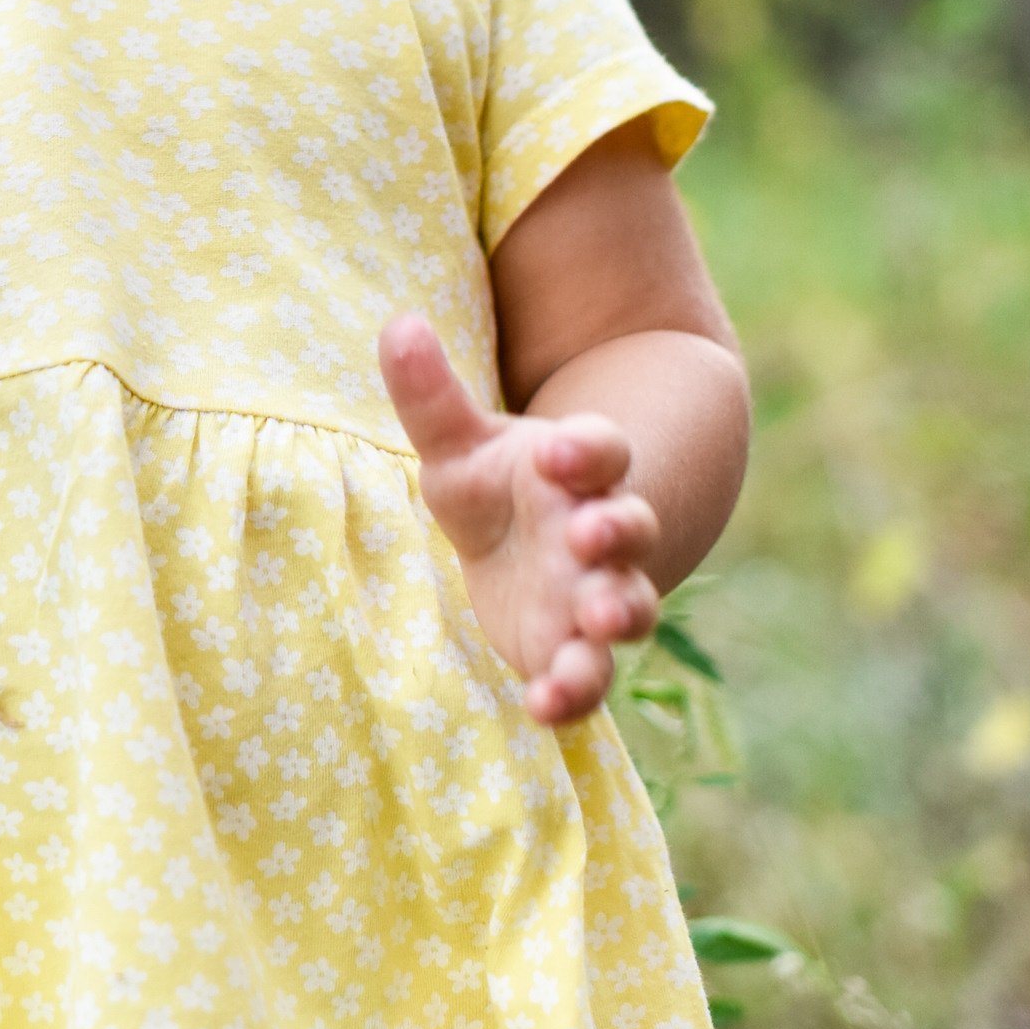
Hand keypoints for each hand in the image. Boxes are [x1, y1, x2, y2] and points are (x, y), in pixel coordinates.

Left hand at [378, 313, 661, 725]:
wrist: (520, 550)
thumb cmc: (492, 487)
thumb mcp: (455, 442)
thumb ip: (430, 393)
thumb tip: (397, 323)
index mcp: (578, 472)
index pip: (602, 450)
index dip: (587, 448)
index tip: (555, 449)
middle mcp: (601, 532)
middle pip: (632, 526)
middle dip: (619, 530)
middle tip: (592, 532)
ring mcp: (597, 594)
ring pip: (629, 605)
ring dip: (619, 611)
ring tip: (596, 620)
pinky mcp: (574, 651)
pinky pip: (590, 676)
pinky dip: (575, 692)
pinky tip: (544, 704)